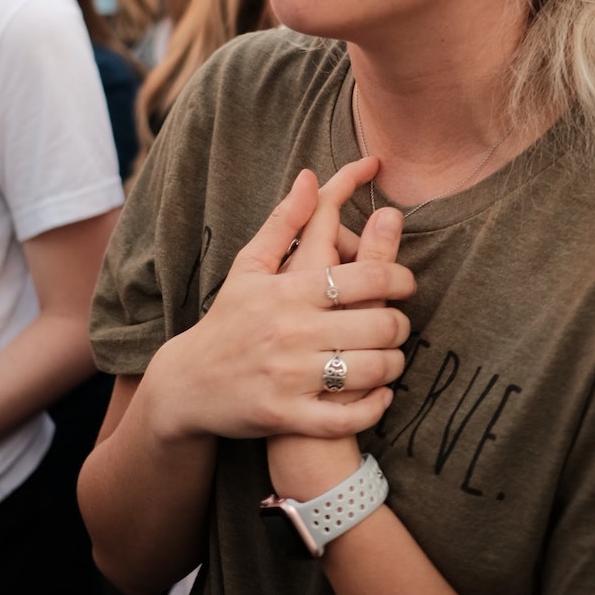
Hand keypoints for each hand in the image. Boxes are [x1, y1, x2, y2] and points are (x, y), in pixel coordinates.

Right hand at [146, 159, 414, 443]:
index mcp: (289, 290)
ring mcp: (289, 377)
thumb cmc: (227, 319)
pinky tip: (381, 394)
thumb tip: (311, 176)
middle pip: (378, 325)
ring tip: (392, 356)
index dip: (401, 278)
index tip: (408, 282)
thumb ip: (285, 220)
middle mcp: (292, 332)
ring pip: (371, 370)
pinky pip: (348, 416)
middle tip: (400, 322)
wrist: (187, 386)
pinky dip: (375, 405)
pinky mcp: (287, 417)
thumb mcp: (250, 265)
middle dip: (401, 324)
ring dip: (394, 363)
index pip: (368, 278)